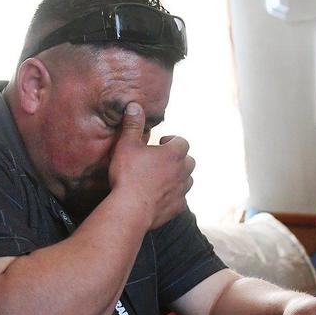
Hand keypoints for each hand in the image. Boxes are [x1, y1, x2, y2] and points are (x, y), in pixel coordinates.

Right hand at [107, 102, 195, 229]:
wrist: (130, 208)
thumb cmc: (128, 175)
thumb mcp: (126, 145)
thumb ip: (133, 124)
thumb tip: (135, 106)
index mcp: (173, 153)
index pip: (182, 141)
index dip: (172, 141)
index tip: (160, 143)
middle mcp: (182, 171)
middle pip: (189, 161)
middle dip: (179, 159)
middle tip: (162, 160)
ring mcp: (181, 190)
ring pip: (188, 180)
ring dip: (179, 177)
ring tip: (163, 177)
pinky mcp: (177, 207)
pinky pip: (181, 199)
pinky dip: (174, 196)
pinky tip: (161, 196)